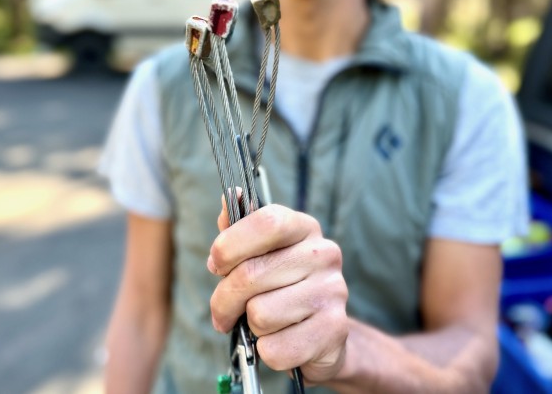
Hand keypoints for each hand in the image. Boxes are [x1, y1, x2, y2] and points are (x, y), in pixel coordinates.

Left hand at [207, 200, 349, 382]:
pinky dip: (267, 352)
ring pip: (260, 314)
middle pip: (250, 275)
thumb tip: (229, 198)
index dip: (230, 245)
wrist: (322, 335)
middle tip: (225, 312)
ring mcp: (334, 292)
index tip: (216, 265)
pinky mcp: (334, 331)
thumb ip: (239, 229)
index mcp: (304, 228)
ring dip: (251, 327)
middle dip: (224, 300)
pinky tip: (280, 341)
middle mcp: (325, 254)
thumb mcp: (259, 256)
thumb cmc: (281, 289)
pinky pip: (275, 349)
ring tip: (264, 324)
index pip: (266, 222)